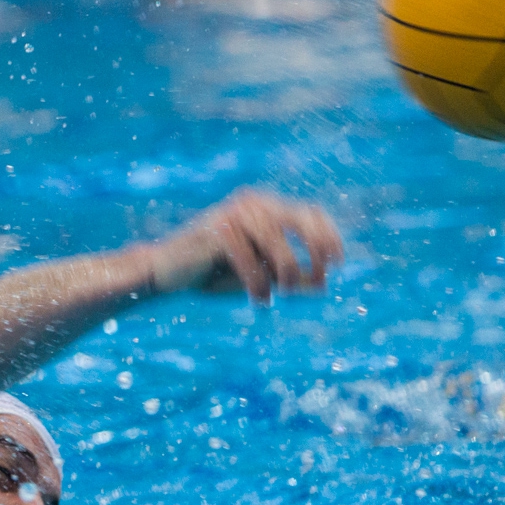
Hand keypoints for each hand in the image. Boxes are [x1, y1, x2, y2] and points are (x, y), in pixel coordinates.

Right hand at [146, 190, 343, 301]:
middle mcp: (253, 204)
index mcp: (265, 208)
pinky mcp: (218, 230)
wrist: (166, 272)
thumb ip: (289, 278)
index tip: (338, 263)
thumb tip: (323, 284)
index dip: (329, 235)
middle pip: (300, 219)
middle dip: (315, 250)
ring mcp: (234, 214)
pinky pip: (250, 259)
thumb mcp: (259, 277)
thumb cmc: (213, 274)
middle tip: (321, 278)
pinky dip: (257, 284)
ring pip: (277, 243)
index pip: (310, 212)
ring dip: (285, 273)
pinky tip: (258, 301)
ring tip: (279, 295)